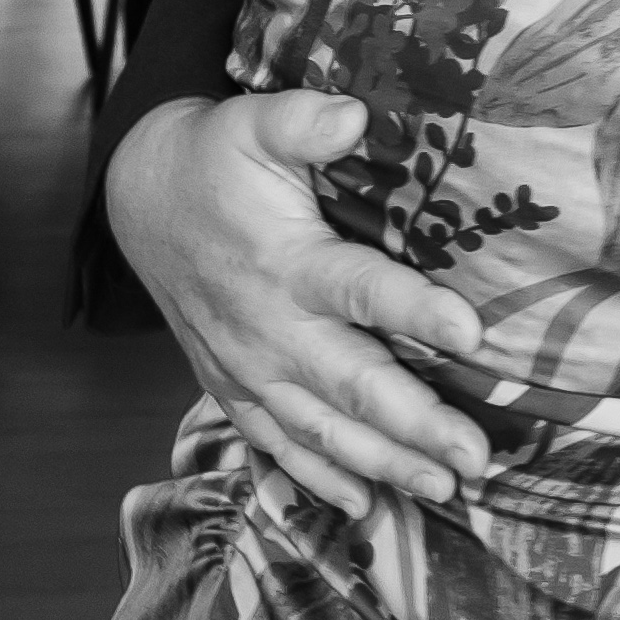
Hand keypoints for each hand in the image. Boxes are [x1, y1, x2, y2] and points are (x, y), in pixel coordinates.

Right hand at [106, 92, 491, 513]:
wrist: (143, 201)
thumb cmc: (215, 159)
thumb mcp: (252, 123)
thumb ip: (302, 121)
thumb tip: (354, 114)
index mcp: (287, 262)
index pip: (361, 290)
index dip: (416, 311)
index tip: (472, 334)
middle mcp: (269, 326)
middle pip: (351, 384)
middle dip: (416, 425)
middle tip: (475, 456)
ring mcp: (248, 367)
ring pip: (321, 429)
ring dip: (383, 463)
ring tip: (443, 488)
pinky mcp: (233, 387)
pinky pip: (278, 444)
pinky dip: (319, 479)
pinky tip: (366, 506)